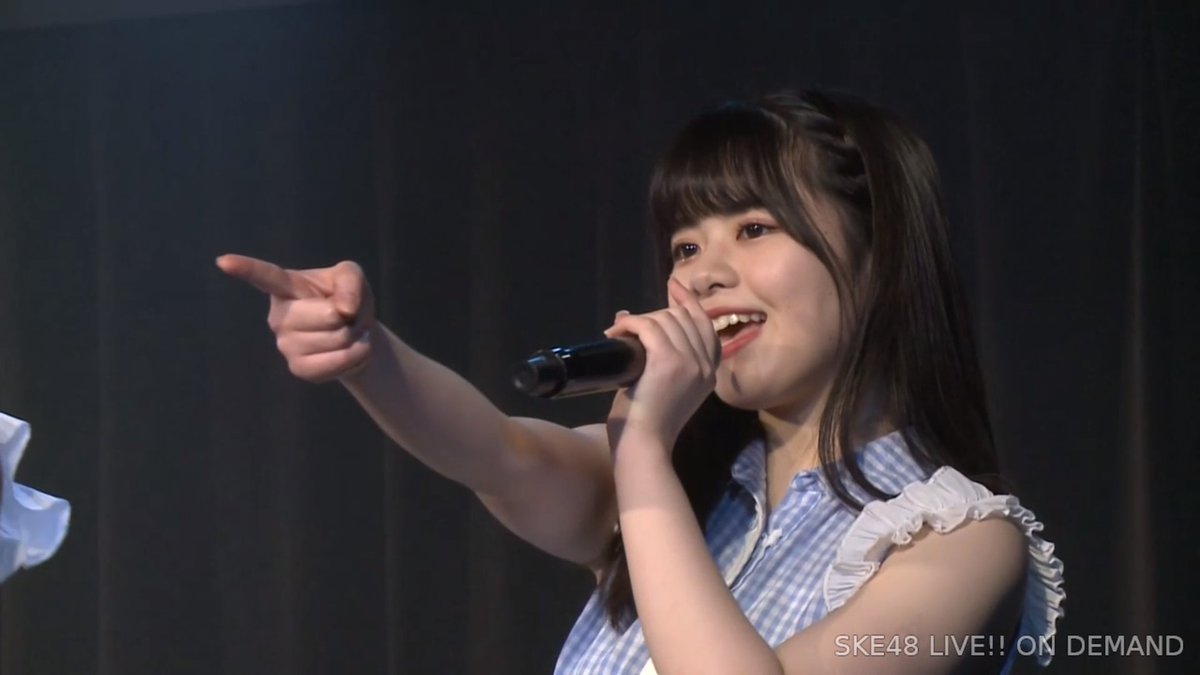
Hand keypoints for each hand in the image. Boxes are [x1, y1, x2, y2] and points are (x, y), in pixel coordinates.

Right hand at [215, 254, 374, 382]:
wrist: (358, 336)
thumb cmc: (348, 300)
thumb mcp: (352, 278)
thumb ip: (350, 282)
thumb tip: (343, 309)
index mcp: (287, 287)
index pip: (266, 276)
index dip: (246, 268)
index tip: (223, 261)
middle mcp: (278, 315)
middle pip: (328, 315)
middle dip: (350, 315)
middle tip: (347, 315)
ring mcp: (285, 344)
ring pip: (338, 339)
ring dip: (356, 334)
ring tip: (349, 332)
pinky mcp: (298, 368)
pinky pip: (336, 362)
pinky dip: (356, 355)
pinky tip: (351, 350)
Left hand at [603, 278, 720, 454]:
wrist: (644, 446)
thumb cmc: (648, 425)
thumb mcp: (664, 388)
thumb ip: (663, 361)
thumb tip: (636, 326)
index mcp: (710, 373)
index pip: (706, 325)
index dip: (690, 303)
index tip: (674, 287)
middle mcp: (705, 364)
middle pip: (683, 318)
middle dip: (655, 315)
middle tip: (630, 326)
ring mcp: (689, 361)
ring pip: (665, 319)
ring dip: (638, 321)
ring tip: (618, 334)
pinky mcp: (667, 360)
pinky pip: (648, 326)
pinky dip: (630, 324)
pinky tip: (616, 331)